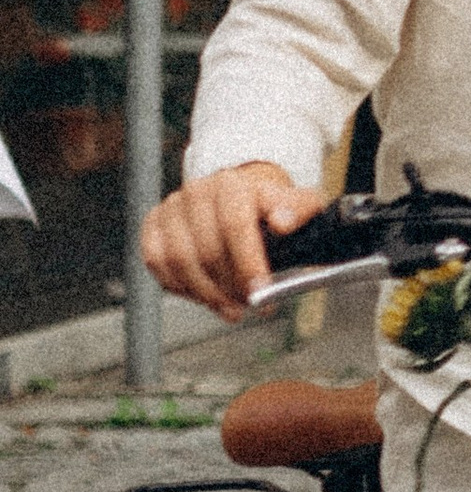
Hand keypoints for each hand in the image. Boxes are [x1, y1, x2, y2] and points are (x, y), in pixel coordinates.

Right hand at [142, 161, 327, 320]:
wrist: (242, 198)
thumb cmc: (269, 207)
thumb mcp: (297, 205)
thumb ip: (298, 211)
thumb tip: (282, 222)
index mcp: (231, 184)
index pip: (235, 226)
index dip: (247, 264)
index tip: (260, 293)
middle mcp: (196, 192)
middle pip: (207, 250)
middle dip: (230, 286)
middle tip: (250, 304)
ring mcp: (171, 209)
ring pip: (180, 262)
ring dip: (207, 294)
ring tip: (231, 307)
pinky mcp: (152, 227)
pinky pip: (157, 264)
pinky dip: (182, 287)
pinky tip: (206, 294)